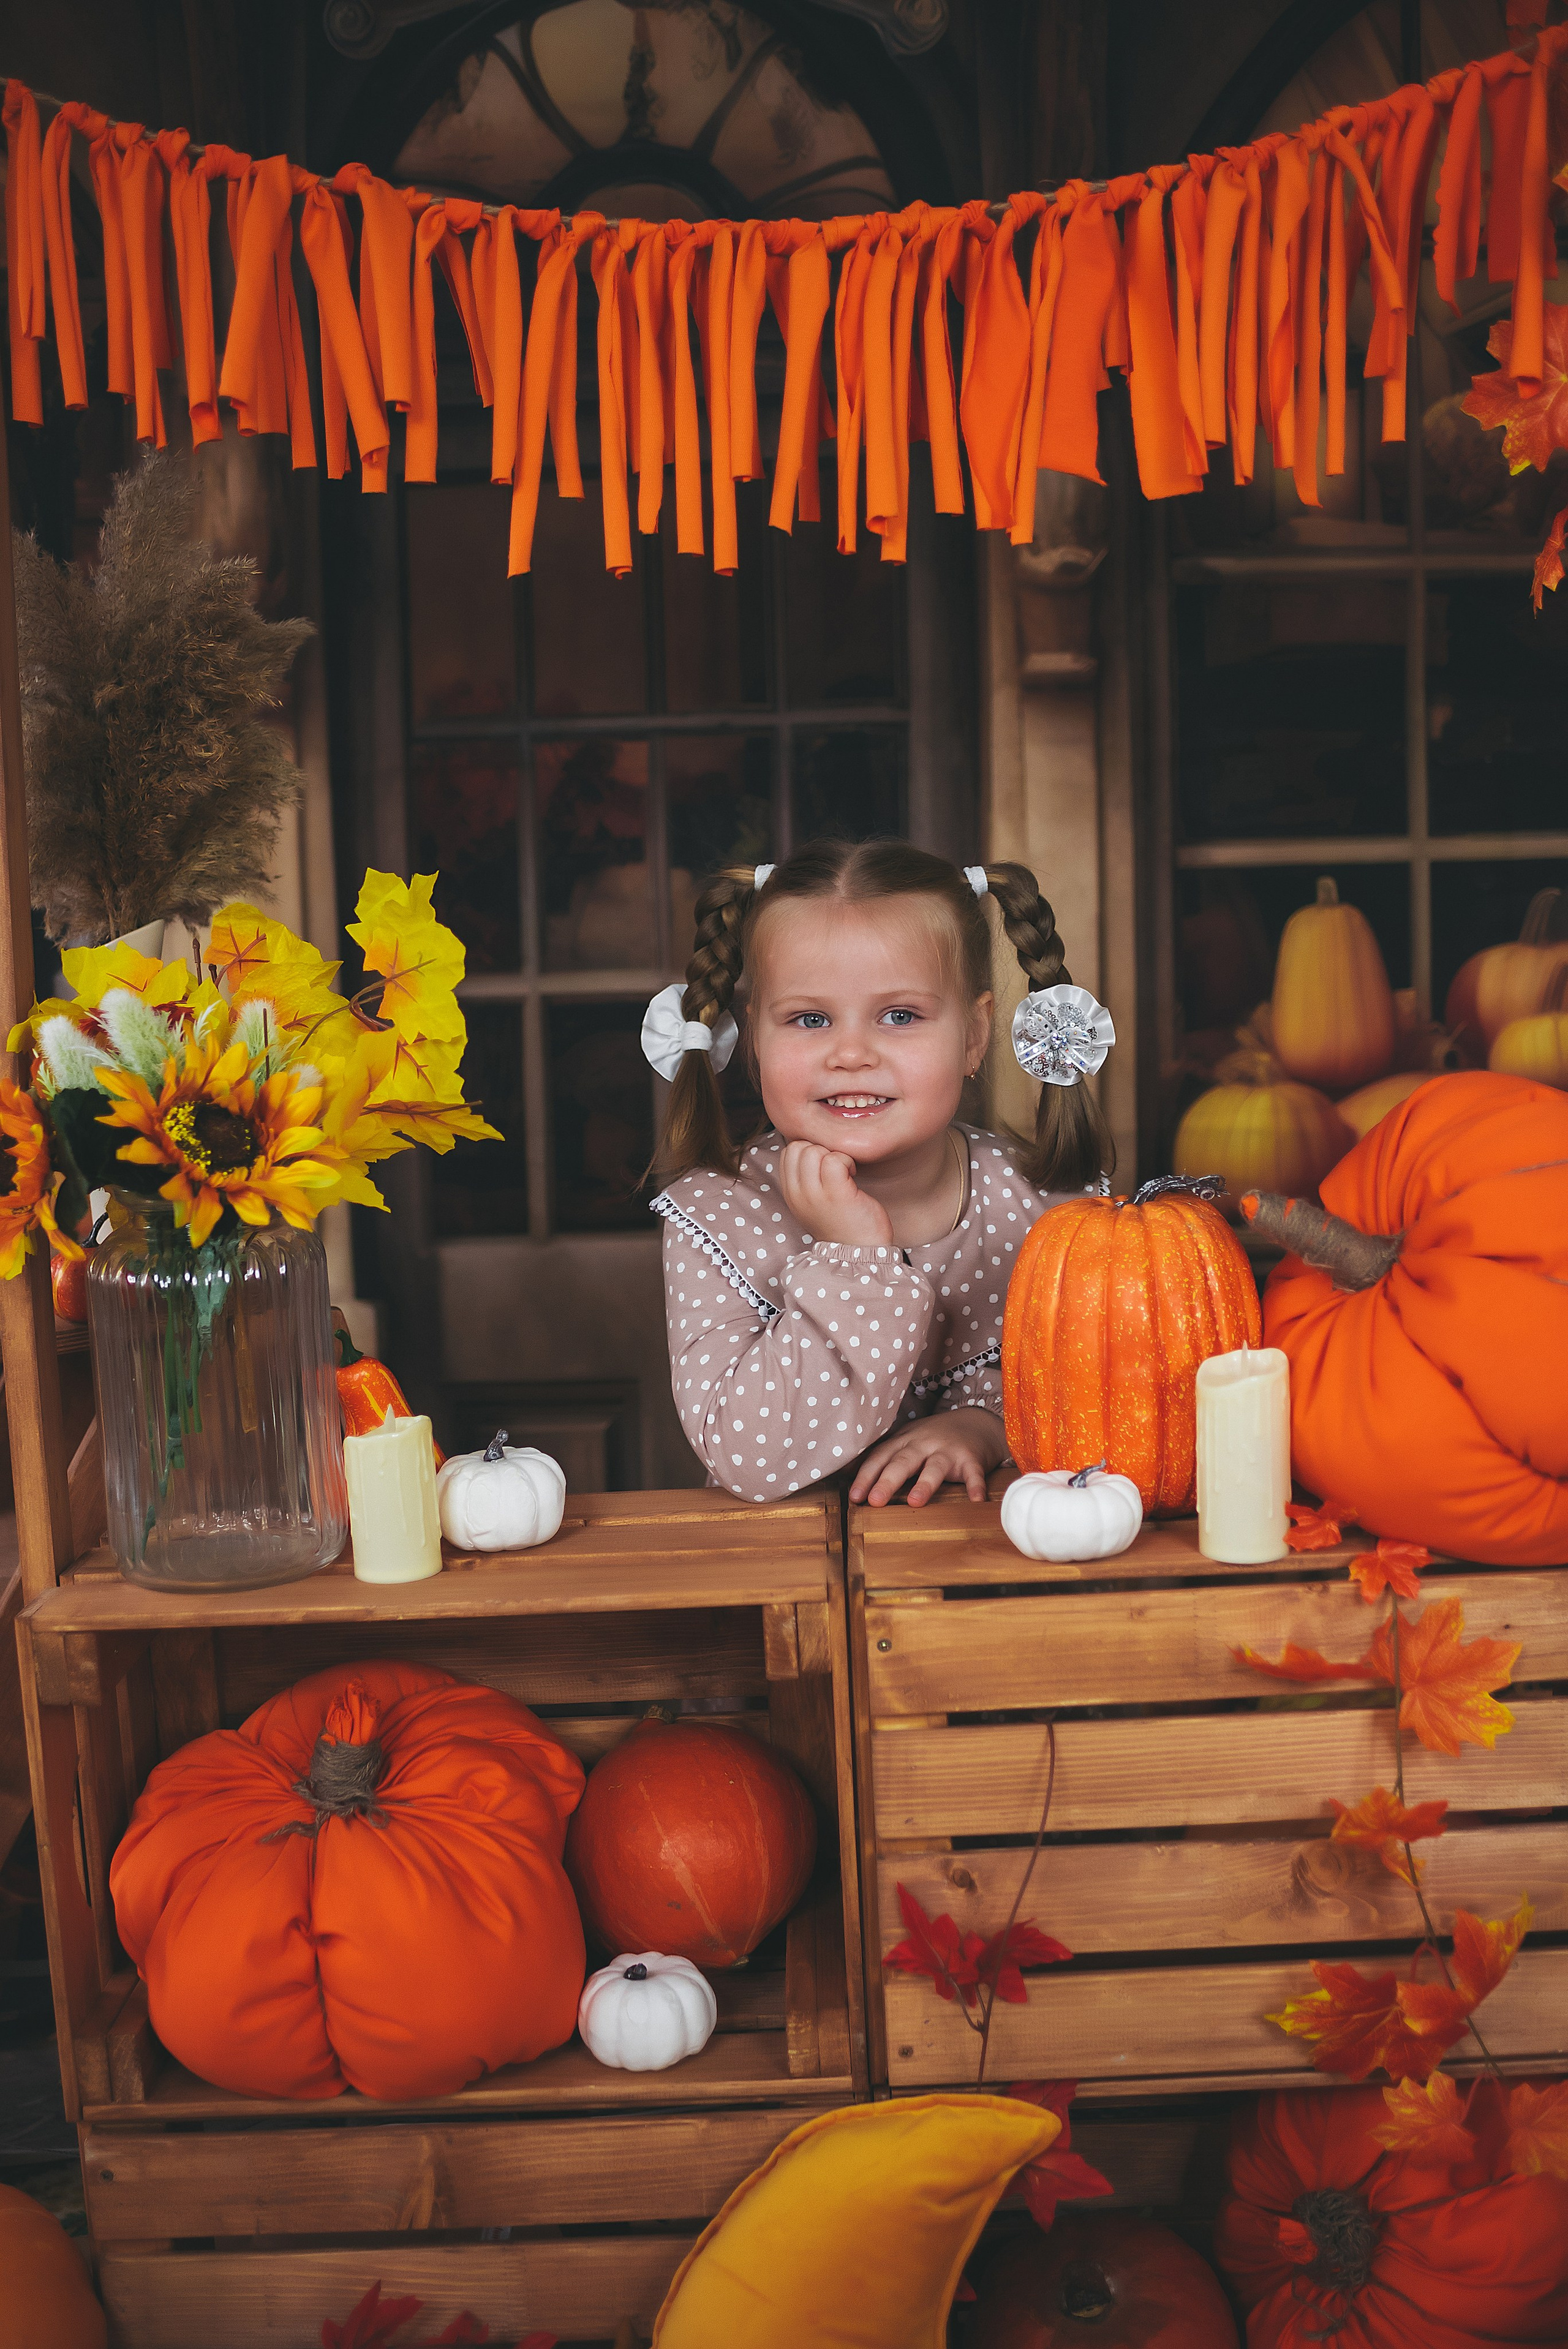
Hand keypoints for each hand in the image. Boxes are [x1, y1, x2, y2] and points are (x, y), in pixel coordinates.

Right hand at [779, 1140, 893, 1246]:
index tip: (823, 1167)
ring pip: (814, 1151)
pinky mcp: (837, 1193)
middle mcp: (798, 1194)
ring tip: (845, 1173)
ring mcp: (815, 1194)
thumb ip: (804, 1180)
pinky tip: (853, 1176)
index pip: (788, 1151)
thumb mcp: (811, 1204)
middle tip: (836, 1169)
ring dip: (835, 1155)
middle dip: (821, 1150)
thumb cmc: (841, 1225)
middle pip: (799, 1147)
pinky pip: (835, 1159)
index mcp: (790, 1194)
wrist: (858, 1255)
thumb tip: (810, 1149)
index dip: (808, 1150)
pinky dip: (847, 1161)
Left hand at [849, 1406, 1008, 1507]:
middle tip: (874, 1501)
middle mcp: (923, 1444)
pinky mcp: (972, 1458)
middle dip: (887, 1481)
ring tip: (916, 1502)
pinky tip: (976, 1500)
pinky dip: (976, 1486)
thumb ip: (881, 1455)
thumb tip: (846, 1472)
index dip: (866, 1476)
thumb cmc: (934, 1437)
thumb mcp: (905, 1440)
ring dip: (925, 1483)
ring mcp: (948, 1450)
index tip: (854, 1497)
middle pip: (903, 1462)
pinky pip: (974, 1473)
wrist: (976, 1421)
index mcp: (904, 1442)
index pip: (880, 1458)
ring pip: (935, 1467)